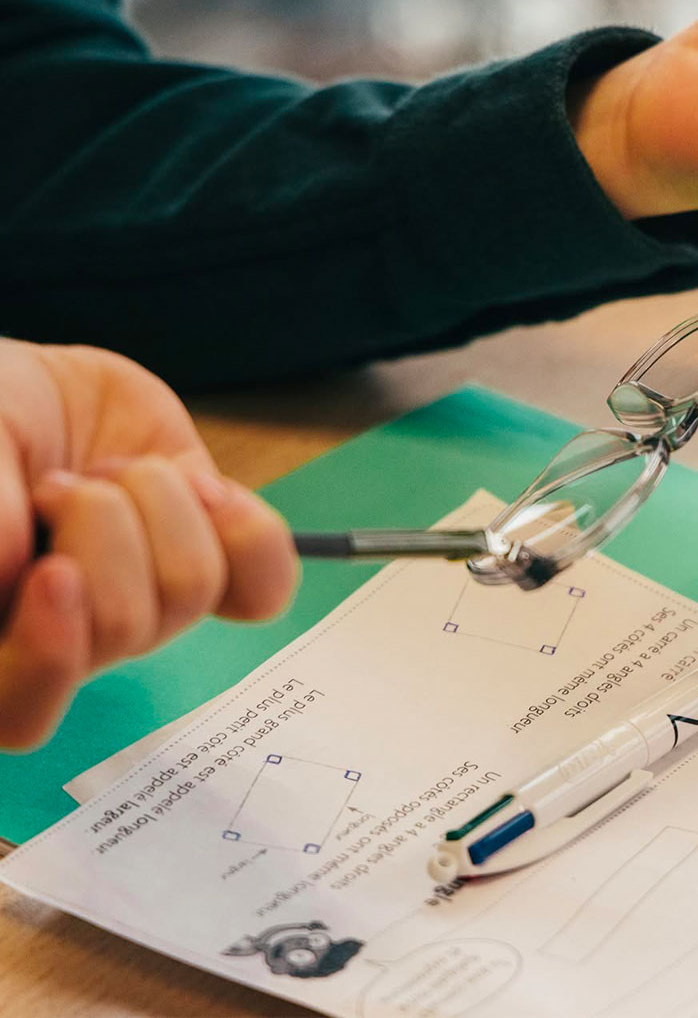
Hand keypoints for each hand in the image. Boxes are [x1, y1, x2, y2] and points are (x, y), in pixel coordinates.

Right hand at [0, 339, 298, 748]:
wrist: (49, 390)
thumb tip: (10, 566)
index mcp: (4, 634)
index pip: (22, 713)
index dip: (49, 661)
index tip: (55, 574)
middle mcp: (77, 638)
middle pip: (123, 627)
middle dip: (96, 521)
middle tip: (58, 483)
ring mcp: (151, 605)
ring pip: (192, 586)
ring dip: (154, 499)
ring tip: (107, 472)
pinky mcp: (213, 567)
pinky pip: (265, 587)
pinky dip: (244, 527)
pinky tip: (204, 490)